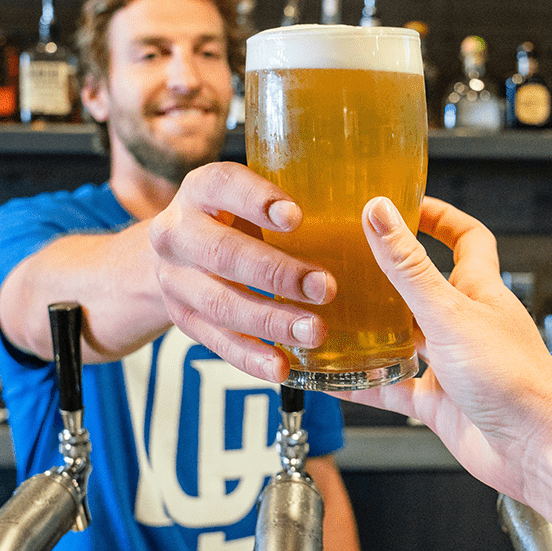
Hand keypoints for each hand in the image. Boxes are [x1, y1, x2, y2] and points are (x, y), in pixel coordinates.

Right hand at [149, 161, 336, 382]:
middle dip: (277, 273)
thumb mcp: (254, 197)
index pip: (223, 185)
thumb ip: (296, 201)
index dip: (257, 200)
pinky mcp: (182, 319)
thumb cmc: (238, 219)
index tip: (296, 216)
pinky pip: (216, 342)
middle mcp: (177, 232)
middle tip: (325, 287)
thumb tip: (378, 210)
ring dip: (271, 320)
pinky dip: (251, 357)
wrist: (182, 253)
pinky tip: (282, 365)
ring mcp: (174, 279)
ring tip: (314, 331)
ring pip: (221, 303)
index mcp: (201, 190)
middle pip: (223, 253)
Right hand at [339, 195, 551, 503]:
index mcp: (478, 290)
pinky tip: (334, 379)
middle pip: (424, 286)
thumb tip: (381, 213)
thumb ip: (408, 266)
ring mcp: (450, 363)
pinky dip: (362, 382)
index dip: (439, 217)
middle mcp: (464, 323)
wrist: (538, 450)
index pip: (465, 238)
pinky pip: (390, 387)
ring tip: (333, 314)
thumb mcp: (449, 312)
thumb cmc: (516, 379)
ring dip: (371, 328)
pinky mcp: (437, 402)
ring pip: (402, 338)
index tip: (406, 204)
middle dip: (389, 272)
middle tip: (353, 259)